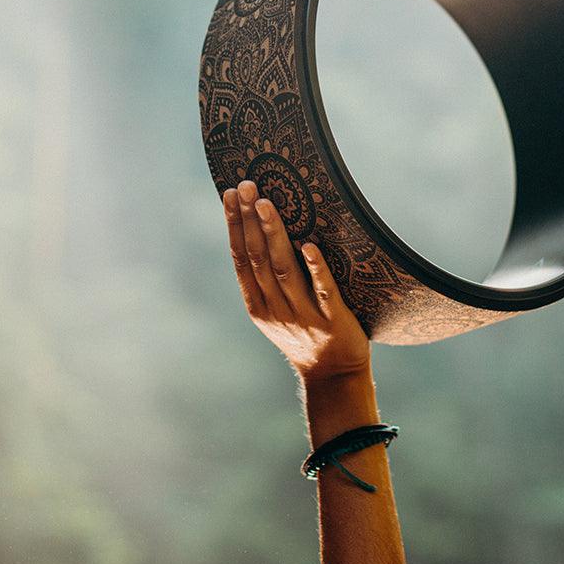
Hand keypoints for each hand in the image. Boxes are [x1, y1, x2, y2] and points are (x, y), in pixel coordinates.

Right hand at [224, 180, 369, 382]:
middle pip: (258, 259)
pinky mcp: (333, 321)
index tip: (229, 194)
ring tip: (266, 203)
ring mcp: (303, 316)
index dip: (234, 225)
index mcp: (258, 306)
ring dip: (274, 235)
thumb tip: (262, 229)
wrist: (334, 378)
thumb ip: (267, 281)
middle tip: (245, 185)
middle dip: (249, 220)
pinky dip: (315, 268)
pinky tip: (308, 245)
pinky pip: (323, 290)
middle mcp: (276, 309)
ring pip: (283, 270)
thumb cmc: (307, 336)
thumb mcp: (276, 313)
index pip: (241, 258)